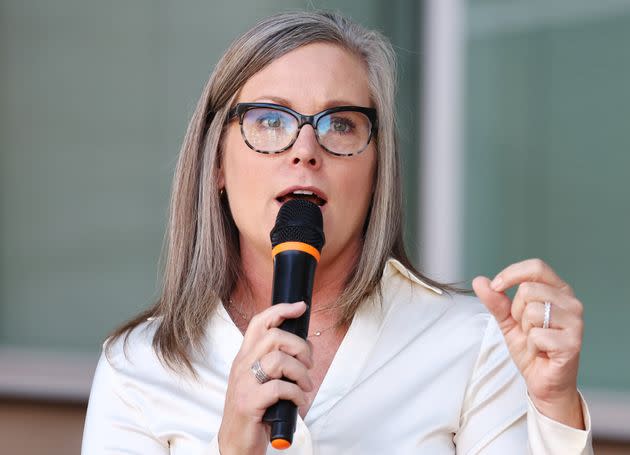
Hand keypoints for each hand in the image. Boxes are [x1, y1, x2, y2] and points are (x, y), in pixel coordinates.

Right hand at [218, 302, 313, 453]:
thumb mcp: (262, 380)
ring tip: (305, 386)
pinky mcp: (249, 402)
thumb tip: (304, 348)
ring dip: (300, 373)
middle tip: (308, 365)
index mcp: (245, 357)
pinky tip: (298, 401)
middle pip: (274, 337)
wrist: (236, 443)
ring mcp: (244, 383)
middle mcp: (242, 366)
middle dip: (299, 347)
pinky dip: (297, 393)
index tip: (300, 306)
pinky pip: (280, 387)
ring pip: (279, 360)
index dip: (281, 310)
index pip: (259, 322)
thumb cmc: (255, 411)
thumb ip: (277, 363)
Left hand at [472, 259, 584, 428]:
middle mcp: (571, 303)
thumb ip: (495, 300)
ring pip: (531, 311)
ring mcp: (575, 323)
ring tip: (535, 340)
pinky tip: (541, 352)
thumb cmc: (531, 347)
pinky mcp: (573, 343)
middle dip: (517, 311)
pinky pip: (537, 335)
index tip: (496, 287)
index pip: (536, 267)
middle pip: (528, 290)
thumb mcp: (507, 320)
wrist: (543, 381)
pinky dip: (532, 346)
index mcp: (559, 291)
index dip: (512, 274)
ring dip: (525, 330)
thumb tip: (479, 281)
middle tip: (526, 328)